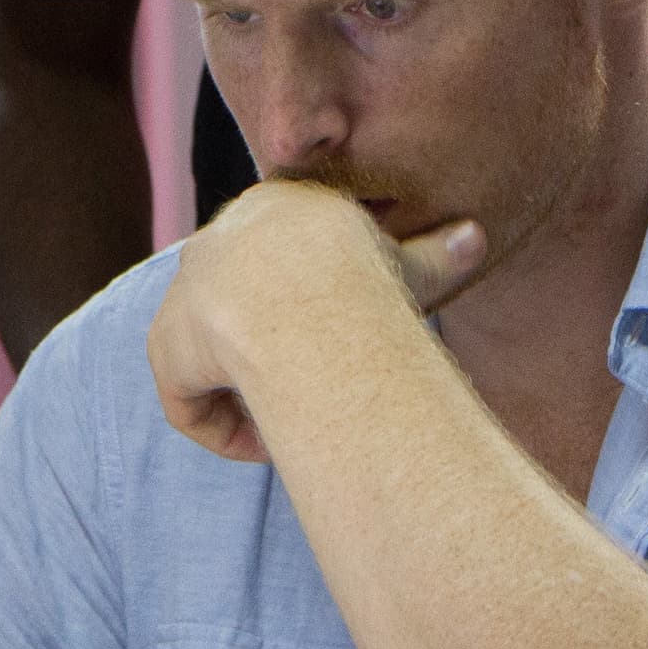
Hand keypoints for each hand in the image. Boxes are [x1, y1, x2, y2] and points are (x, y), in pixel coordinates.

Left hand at [148, 182, 485, 462]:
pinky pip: (191, 401)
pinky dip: (225, 429)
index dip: (300, 308)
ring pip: (212, 361)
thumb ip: (435, 256)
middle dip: (268, 354)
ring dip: (252, 397)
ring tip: (292, 427)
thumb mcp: (412, 266)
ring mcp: (186, 291)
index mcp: (274, 206)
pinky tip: (262, 442)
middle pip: (235, 310)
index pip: (275, 261)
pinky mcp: (168, 342)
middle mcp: (218, 239)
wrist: (312, 294)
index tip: (336, 339)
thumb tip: (478, 237)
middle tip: (312, 392)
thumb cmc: (371, 278)